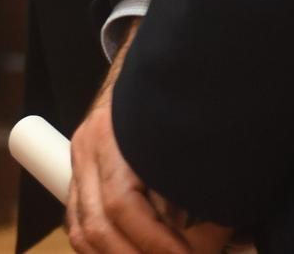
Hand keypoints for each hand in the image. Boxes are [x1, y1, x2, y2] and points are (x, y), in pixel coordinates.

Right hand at [67, 25, 231, 253]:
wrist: (153, 59)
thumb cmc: (179, 97)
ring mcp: (78, 163)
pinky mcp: (80, 175)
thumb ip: (202, 184)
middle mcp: (87, 150)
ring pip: (82, 231)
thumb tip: (215, 240)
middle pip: (97, 227)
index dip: (157, 243)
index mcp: (112, 134)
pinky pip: (78, 224)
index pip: (123, 204)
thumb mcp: (191, 133)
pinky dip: (101, 251)